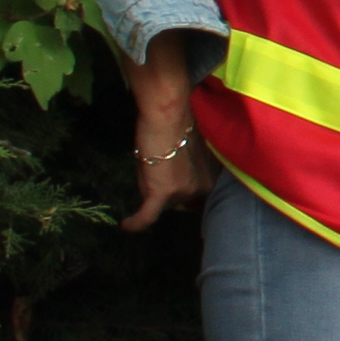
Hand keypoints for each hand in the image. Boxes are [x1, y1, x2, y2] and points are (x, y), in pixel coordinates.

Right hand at [124, 35, 210, 231]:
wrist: (169, 114)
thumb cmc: (180, 126)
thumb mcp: (194, 151)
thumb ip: (193, 170)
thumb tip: (180, 181)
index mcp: (214, 178)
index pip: (203, 199)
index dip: (190, 196)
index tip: (182, 194)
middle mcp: (203, 188)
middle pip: (182, 202)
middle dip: (172, 192)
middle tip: (163, 173)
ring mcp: (184, 192)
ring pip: (163, 204)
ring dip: (153, 192)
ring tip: (149, 167)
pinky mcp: (163, 193)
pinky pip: (147, 215)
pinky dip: (136, 222)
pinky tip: (125, 226)